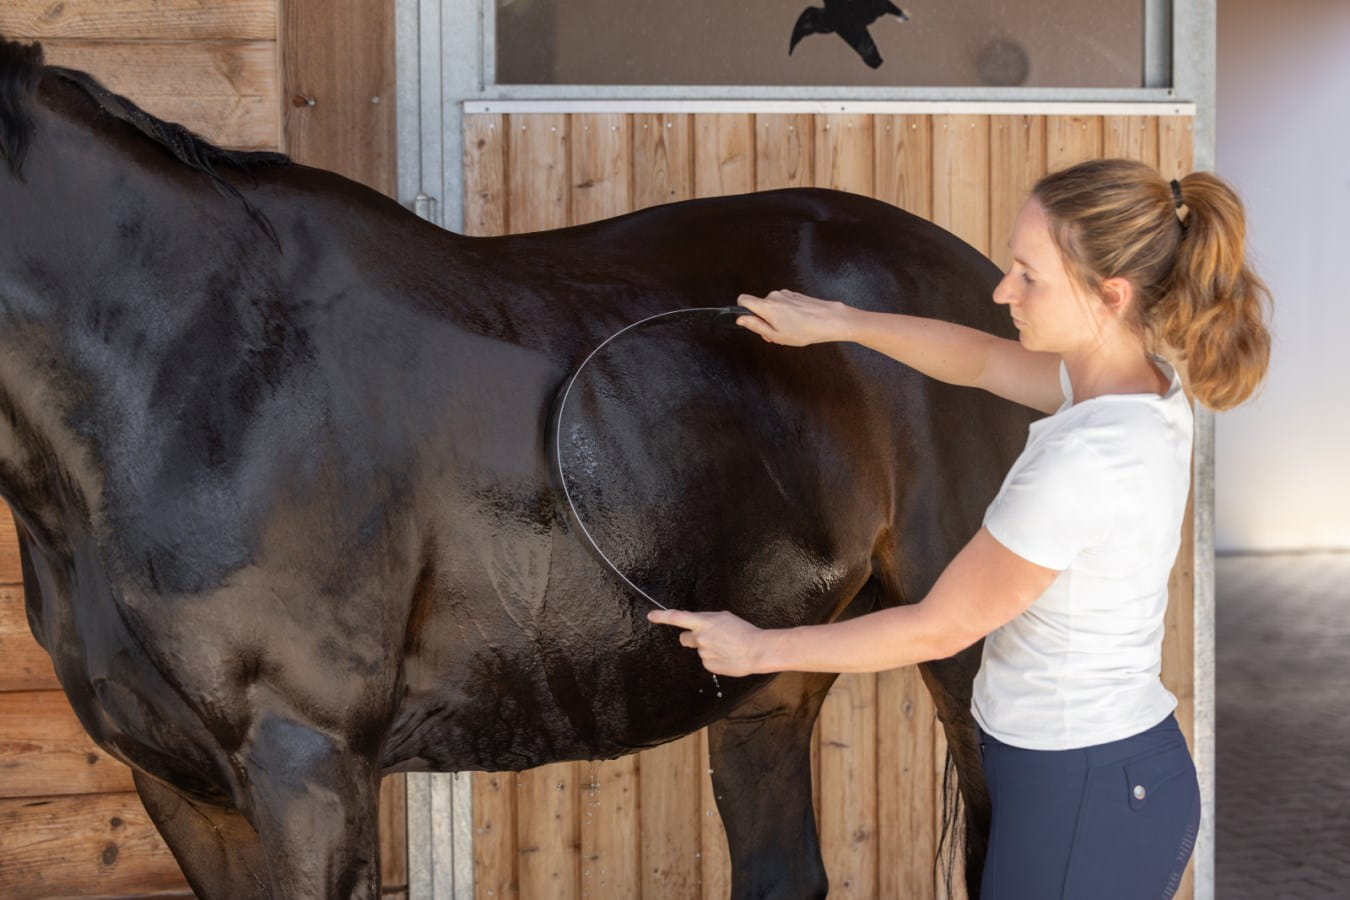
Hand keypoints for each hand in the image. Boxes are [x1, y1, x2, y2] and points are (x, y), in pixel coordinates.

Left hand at [647, 608, 769, 676]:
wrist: (756, 650)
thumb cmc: (743, 631)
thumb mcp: (724, 617)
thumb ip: (707, 621)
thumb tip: (699, 627)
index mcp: (703, 622)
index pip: (677, 617)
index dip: (662, 616)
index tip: (651, 616)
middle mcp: (700, 638)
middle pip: (684, 638)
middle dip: (691, 638)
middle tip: (706, 638)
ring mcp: (703, 653)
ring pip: (699, 650)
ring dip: (708, 648)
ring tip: (726, 647)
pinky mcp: (709, 666)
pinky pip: (707, 661)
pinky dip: (715, 659)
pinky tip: (727, 656)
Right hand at [734, 289, 853, 346]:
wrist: (830, 320)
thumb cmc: (806, 330)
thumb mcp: (776, 335)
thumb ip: (756, 326)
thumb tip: (741, 319)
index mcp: (767, 306)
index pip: (743, 299)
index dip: (742, 310)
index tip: (749, 321)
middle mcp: (774, 296)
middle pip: (758, 305)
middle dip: (763, 319)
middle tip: (774, 334)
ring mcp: (785, 294)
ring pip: (771, 305)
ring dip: (775, 317)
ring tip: (789, 330)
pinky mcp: (795, 294)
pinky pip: (782, 303)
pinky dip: (785, 313)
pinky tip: (797, 323)